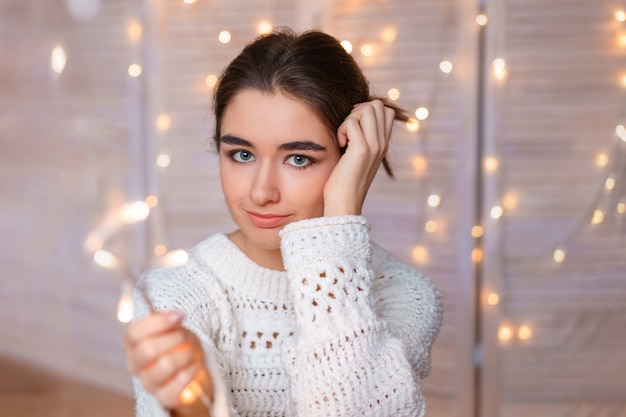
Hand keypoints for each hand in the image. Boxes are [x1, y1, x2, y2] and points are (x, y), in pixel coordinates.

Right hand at [124, 311, 212, 413]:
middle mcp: (135, 365)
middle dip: (173, 338)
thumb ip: (168, 320)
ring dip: (184, 354)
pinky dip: (189, 372)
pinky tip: (194, 366)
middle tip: (184, 336)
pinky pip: (175, 387)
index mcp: (133, 345)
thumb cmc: (179, 345)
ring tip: (191, 351)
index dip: (157, 322)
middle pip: (147, 350)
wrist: (192, 369)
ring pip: (165, 366)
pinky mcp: (164, 398)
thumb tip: (174, 316)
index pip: (134, 333)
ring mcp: (148, 383)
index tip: (179, 316)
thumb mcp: (174, 327)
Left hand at [323, 99, 395, 215]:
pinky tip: (340, 145)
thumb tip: (351, 118)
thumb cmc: (343, 181)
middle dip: (357, 111)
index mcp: (383, 144)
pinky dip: (342, 129)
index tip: (353, 128)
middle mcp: (382, 143)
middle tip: (347, 131)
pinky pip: (352, 122)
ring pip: (367, 109)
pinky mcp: (362, 150)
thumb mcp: (355, 156)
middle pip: (377, 105)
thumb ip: (359, 139)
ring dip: (350, 118)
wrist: (344, 204)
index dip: (366, 111)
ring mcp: (375, 146)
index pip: (385, 111)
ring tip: (344, 138)